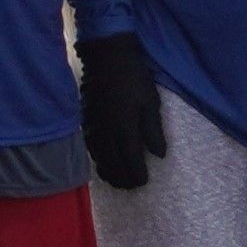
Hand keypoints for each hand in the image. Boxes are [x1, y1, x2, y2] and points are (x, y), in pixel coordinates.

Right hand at [77, 30, 163, 191]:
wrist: (106, 59)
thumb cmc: (134, 79)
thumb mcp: (151, 102)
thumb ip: (153, 130)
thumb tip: (159, 155)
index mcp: (125, 128)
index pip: (131, 160)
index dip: (137, 175)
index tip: (144, 182)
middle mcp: (107, 132)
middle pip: (113, 164)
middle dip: (123, 178)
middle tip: (132, 186)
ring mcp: (94, 128)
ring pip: (100, 159)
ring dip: (109, 172)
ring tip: (117, 181)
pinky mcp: (86, 121)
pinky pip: (91, 148)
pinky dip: (98, 160)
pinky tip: (103, 163)